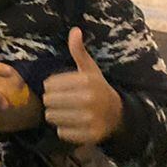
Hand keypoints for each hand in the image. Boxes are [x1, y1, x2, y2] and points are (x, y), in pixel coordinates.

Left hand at [41, 28, 124, 145]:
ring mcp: (90, 119)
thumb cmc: (97, 88)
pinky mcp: (90, 135)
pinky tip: (74, 124)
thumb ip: (78, 51)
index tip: (62, 88)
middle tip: (62, 101)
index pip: (48, 84)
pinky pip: (61, 132)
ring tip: (67, 112)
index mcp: (86, 81)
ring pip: (52, 117)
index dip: (52, 86)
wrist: (118, 114)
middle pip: (48, 101)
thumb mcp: (89, 69)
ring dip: (56, 115)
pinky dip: (64, 129)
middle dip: (52, 101)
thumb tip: (74, 30)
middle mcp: (88, 100)